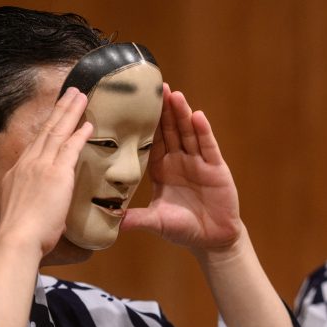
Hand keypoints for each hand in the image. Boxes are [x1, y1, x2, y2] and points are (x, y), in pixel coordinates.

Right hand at [0, 88, 92, 256]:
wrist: (17, 238)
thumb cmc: (21, 234)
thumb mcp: (20, 210)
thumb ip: (31, 202)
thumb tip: (43, 207)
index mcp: (17, 173)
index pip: (35, 144)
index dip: (47, 127)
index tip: (54, 116)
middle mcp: (27, 164)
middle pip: (46, 130)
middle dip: (60, 109)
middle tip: (71, 91)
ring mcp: (41, 167)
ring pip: (57, 132)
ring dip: (70, 112)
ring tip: (81, 96)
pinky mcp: (56, 174)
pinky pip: (70, 148)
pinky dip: (79, 135)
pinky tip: (88, 124)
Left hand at [121, 85, 243, 254]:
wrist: (213, 240)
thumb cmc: (184, 229)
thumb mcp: (157, 222)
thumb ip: (136, 219)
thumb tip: (110, 218)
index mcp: (161, 170)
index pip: (152, 141)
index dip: (145, 123)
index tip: (134, 104)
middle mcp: (179, 162)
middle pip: (170, 131)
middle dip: (164, 110)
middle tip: (155, 87)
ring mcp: (198, 163)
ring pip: (188, 133)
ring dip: (182, 114)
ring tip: (174, 95)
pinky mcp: (216, 168)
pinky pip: (208, 147)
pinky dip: (203, 132)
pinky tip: (198, 116)